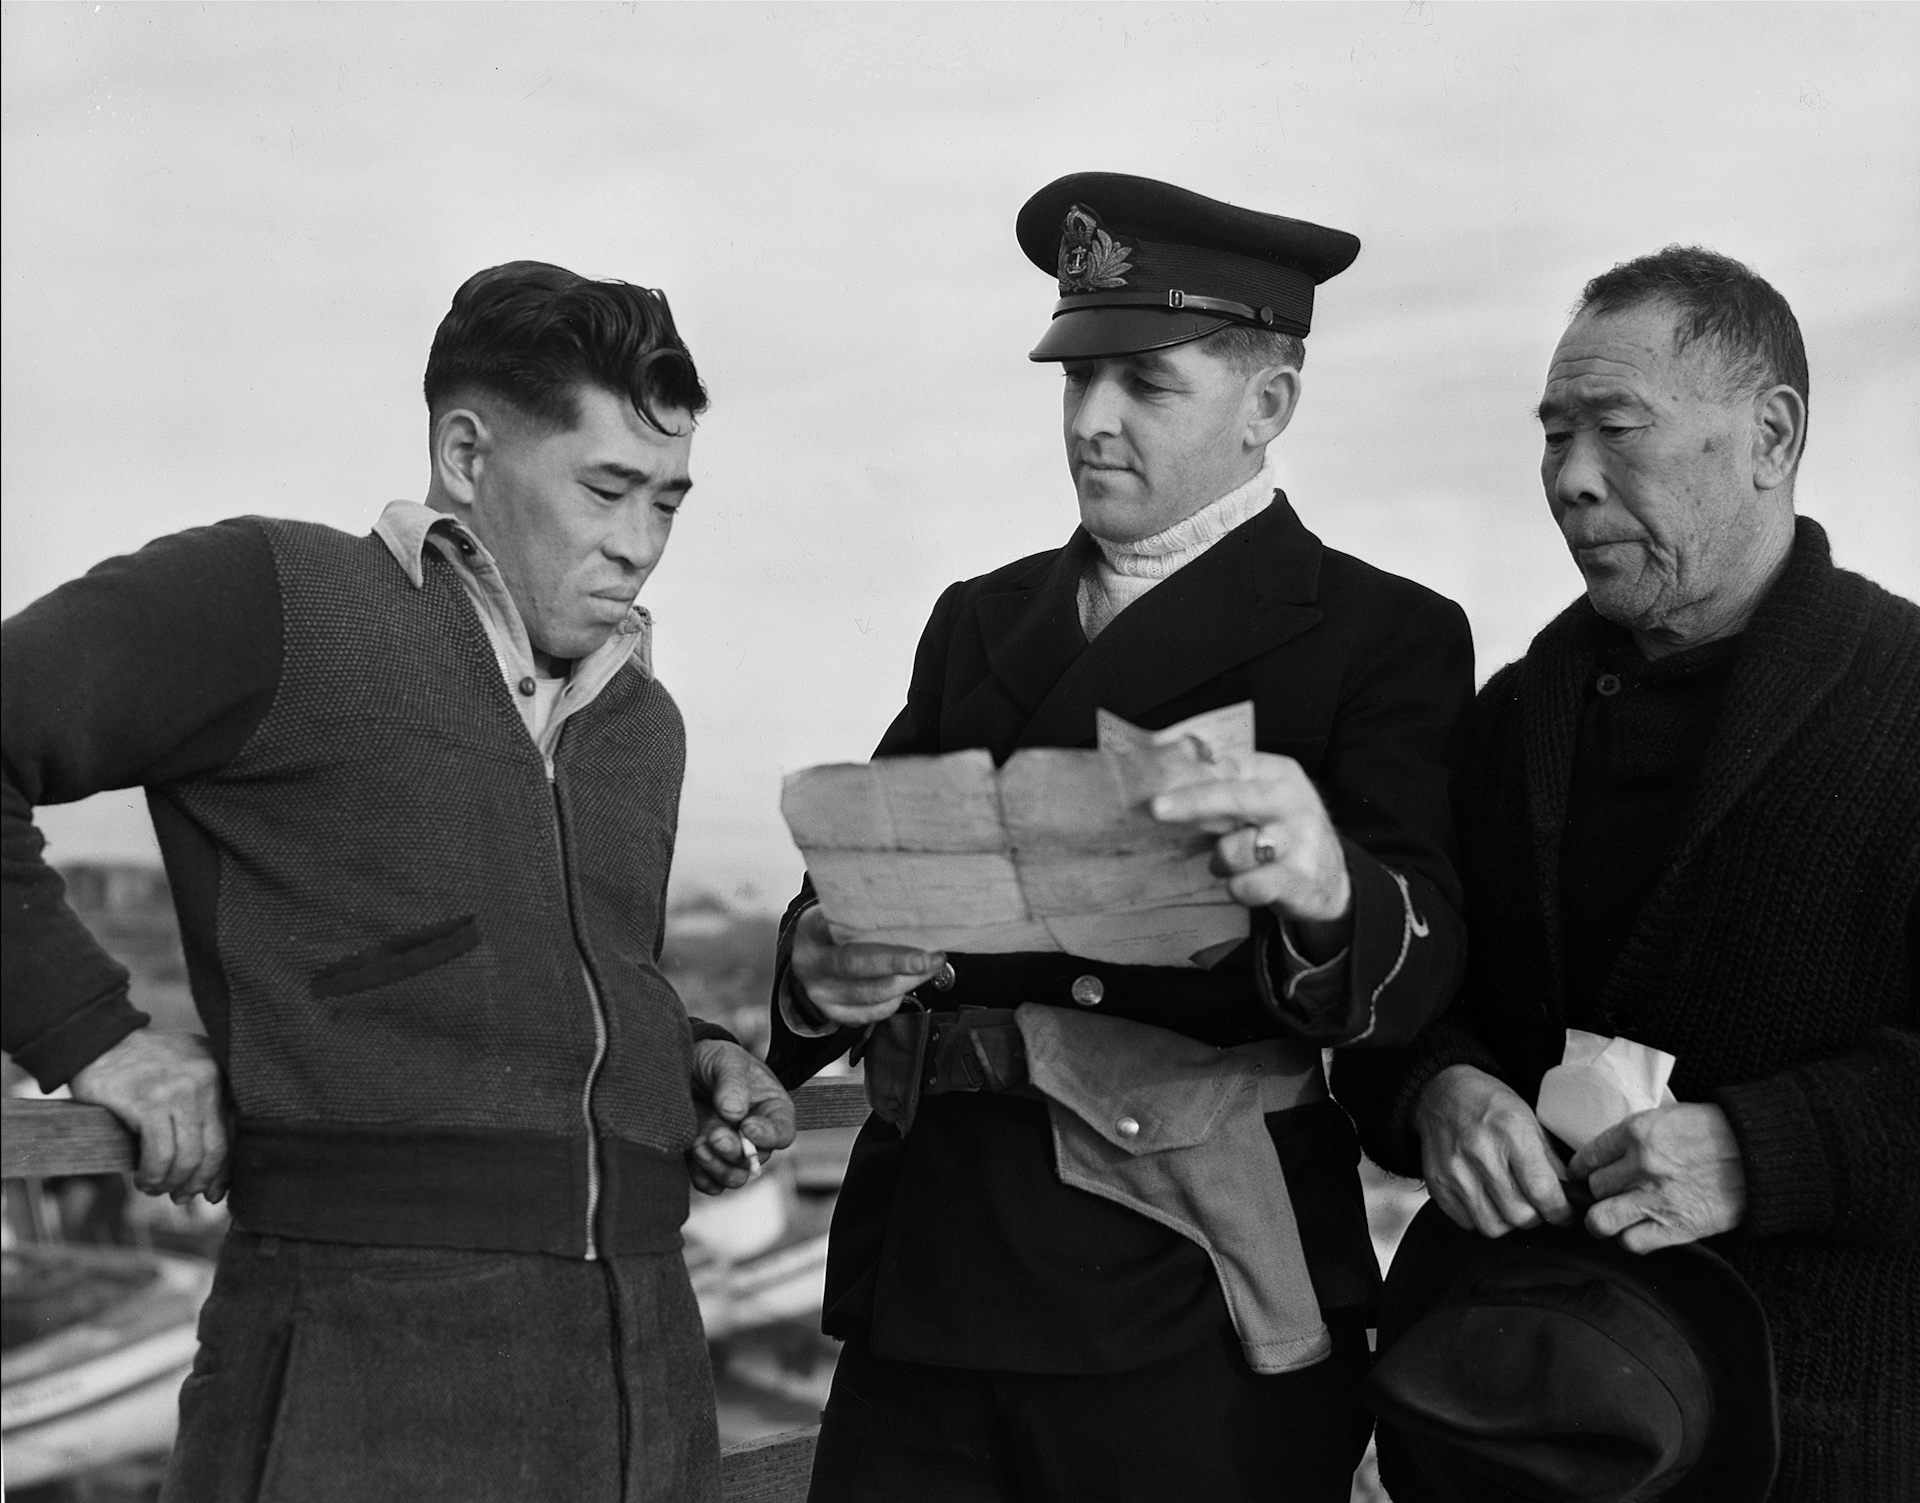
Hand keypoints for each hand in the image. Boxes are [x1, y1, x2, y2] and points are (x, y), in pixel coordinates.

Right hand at [68, 1029, 230, 1202]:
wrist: (97, 1040)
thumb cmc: (141, 1065)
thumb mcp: (185, 1074)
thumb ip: (204, 1109)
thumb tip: (213, 1174)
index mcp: (221, 1073)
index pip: (235, 1131)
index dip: (225, 1169)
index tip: (213, 1192)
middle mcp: (208, 1079)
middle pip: (216, 1149)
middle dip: (199, 1182)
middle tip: (182, 1197)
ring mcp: (180, 1090)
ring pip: (189, 1157)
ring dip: (172, 1183)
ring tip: (156, 1188)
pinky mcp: (150, 1102)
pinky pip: (160, 1155)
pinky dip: (153, 1176)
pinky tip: (144, 1179)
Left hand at [687, 1039, 796, 1195]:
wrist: (685, 1067)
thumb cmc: (716, 1061)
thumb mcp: (727, 1060)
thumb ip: (733, 1083)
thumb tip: (734, 1113)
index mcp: (772, 1110)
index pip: (783, 1133)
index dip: (768, 1136)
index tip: (747, 1126)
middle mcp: (755, 1136)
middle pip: (756, 1161)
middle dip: (734, 1152)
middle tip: (716, 1135)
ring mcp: (731, 1151)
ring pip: (734, 1177)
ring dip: (716, 1167)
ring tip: (698, 1144)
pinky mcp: (706, 1161)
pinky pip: (709, 1183)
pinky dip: (700, 1175)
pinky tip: (691, 1154)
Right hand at [788, 904, 945, 1028]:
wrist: (807, 962)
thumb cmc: (828, 933)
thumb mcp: (832, 913)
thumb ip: (858, 912)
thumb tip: (906, 910)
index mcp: (811, 932)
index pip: (838, 927)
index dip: (870, 927)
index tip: (904, 925)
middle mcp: (812, 965)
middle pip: (858, 965)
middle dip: (899, 962)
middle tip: (929, 957)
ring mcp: (822, 994)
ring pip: (871, 993)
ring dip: (908, 981)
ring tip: (929, 967)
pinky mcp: (835, 1013)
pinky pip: (874, 1012)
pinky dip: (897, 998)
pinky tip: (909, 983)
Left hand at [1149, 753, 1351, 943]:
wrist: (1332, 880)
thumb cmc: (1281, 833)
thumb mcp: (1263, 800)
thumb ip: (1226, 786)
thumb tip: (1169, 770)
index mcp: (1280, 774)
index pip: (1231, 766)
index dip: (1193, 772)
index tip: (1156, 778)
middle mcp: (1293, 802)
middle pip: (1235, 797)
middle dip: (1193, 802)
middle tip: (1157, 808)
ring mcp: (1300, 841)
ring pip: (1234, 849)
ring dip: (1221, 860)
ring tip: (1233, 862)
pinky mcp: (1300, 879)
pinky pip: (1249, 884)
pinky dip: (1238, 888)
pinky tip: (1245, 884)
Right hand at [1414, 1064, 1572, 1236]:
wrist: (1442, 1094)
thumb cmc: (1490, 1105)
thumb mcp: (1530, 1120)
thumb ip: (1550, 1161)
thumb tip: (1569, 1197)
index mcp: (1511, 1132)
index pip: (1543, 1192)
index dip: (1560, 1211)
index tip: (1564, 1212)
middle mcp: (1480, 1153)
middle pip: (1520, 1216)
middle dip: (1536, 1216)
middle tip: (1536, 1204)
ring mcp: (1454, 1171)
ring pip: (1493, 1227)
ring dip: (1507, 1220)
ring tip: (1509, 1201)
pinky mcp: (1437, 1184)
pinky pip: (1468, 1223)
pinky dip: (1481, 1216)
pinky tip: (1485, 1197)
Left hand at [1571, 1102, 1745, 1252]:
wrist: (1760, 1155)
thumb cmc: (1715, 1132)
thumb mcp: (1666, 1117)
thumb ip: (1633, 1136)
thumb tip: (1604, 1156)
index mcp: (1636, 1133)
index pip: (1586, 1158)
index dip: (1580, 1171)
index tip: (1581, 1176)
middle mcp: (1641, 1166)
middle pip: (1593, 1189)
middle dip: (1596, 1194)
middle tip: (1605, 1196)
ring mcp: (1657, 1199)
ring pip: (1600, 1220)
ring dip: (1603, 1221)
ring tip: (1611, 1218)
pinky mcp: (1677, 1227)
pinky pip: (1633, 1243)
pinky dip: (1631, 1240)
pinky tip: (1638, 1230)